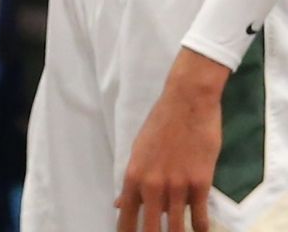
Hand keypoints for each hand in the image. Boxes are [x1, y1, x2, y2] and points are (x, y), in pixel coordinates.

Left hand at [115, 50, 228, 231]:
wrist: (187, 103)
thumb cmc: (160, 124)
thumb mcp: (138, 151)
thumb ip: (132, 181)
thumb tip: (120, 204)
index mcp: (133, 176)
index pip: (126, 215)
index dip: (126, 231)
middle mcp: (152, 185)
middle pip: (149, 227)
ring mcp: (177, 185)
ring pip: (176, 226)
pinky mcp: (200, 183)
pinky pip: (199, 216)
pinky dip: (200, 229)